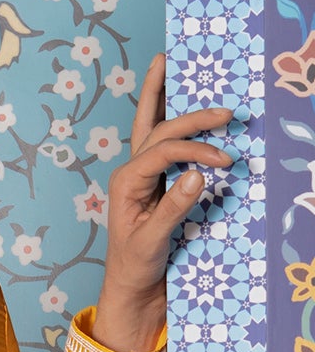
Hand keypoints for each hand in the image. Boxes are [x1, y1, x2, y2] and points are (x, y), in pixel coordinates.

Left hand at [93, 53, 233, 351]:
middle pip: (158, 129)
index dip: (195, 150)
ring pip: (152, 125)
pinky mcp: (154, 181)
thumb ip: (173, 208)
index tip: (224, 161)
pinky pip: (163, 142)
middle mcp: (131, 171)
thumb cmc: (136, 266)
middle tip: (224, 108)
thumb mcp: (153, 241)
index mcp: (126, 181)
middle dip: (189, 114)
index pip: (163, 151)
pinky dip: (172, 118)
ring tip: (168, 63)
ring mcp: (141, 173)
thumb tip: (198, 174)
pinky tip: (179, 100)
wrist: (131, 288)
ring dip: (163, 95)